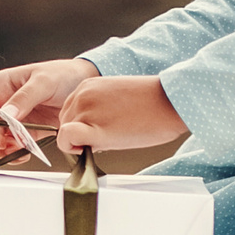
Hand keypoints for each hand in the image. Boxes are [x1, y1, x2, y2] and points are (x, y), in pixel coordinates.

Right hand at [0, 58, 95, 156]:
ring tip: (16, 149)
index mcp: (0, 86)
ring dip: (1, 149)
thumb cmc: (63, 74)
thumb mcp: (43, 82)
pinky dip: (15, 153)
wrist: (84, 84)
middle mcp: (3, 103)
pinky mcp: (27, 131)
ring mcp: (14, 119)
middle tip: (1, 145)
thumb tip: (6, 115)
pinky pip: (13, 146)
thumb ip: (24, 98)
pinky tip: (24, 152)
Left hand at [55, 75, 185, 153]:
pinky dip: (72, 148)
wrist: (171, 102)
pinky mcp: (93, 128)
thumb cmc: (153, 103)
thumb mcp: (116, 98)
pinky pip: (66, 139)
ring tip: (109, 141)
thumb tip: (88, 132)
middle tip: (106, 139)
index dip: (81, 125)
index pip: (69, 110)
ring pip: (63, 133)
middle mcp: (82, 95)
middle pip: (64, 122)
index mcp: (87, 85)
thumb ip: (97, 109)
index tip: (98, 131)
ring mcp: (86, 110)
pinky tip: (92, 149)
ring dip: (80, 143)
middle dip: (79, 135)